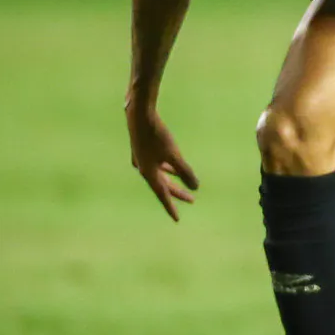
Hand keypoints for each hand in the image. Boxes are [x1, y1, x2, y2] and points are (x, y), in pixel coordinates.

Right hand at [126, 102, 198, 220]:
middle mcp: (143, 169)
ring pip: (160, 175)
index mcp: (148, 173)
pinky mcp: (143, 150)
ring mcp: (142, 160)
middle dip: (177, 193)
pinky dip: (166, 169)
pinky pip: (157, 166)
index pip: (162, 194)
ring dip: (173, 181)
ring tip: (185, 187)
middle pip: (163, 186)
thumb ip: (185, 172)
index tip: (177, 219)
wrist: (139, 115)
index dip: (171, 207)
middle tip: (192, 201)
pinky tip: (172, 167)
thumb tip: (196, 187)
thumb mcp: (174, 155)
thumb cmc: (157, 135)